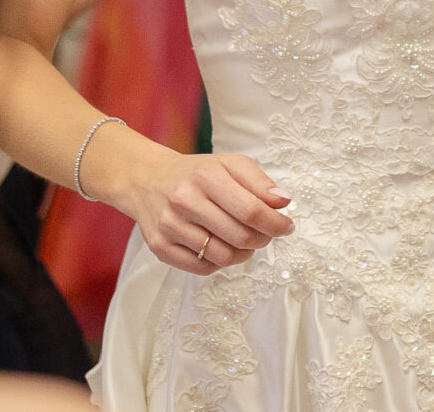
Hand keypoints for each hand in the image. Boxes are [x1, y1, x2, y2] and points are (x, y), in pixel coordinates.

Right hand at [119, 144, 294, 276]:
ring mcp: (170, 226)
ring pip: (223, 257)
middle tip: (267, 234)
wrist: (147, 180)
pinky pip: (203, 268)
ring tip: (245, 242)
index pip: (251, 210)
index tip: (287, 227)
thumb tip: (284, 202)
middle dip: (263, 239)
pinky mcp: (160, 247)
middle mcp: (184, 200)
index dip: (276, 224)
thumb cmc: (196, 173)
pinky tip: (222, 247)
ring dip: (244, 254)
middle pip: (240, 236)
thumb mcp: (229, 164)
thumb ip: (259, 182)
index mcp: (206, 175)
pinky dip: (221, 263)